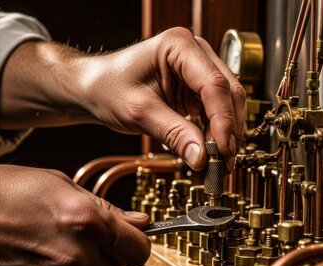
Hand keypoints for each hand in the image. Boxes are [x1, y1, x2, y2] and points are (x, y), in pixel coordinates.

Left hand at [0, 27, 245, 171]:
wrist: (94, 88)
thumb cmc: (108, 88)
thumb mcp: (139, 112)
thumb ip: (173, 133)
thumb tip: (202, 157)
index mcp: (179, 45)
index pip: (213, 84)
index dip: (222, 119)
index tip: (222, 149)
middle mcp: (195, 52)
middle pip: (228, 92)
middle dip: (228, 129)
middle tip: (224, 162)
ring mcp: (199, 68)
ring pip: (228, 103)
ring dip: (226, 134)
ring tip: (218, 163)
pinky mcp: (198, 87)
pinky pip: (217, 110)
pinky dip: (216, 133)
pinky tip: (211, 153)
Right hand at [0, 165, 150, 265]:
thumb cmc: (2, 192)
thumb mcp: (61, 184)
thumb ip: (106, 208)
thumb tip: (138, 222)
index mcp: (88, 222)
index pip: (140, 250)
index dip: (135, 244)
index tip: (128, 240)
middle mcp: (76, 256)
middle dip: (107, 258)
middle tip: (85, 240)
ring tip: (51, 245)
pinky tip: (35, 257)